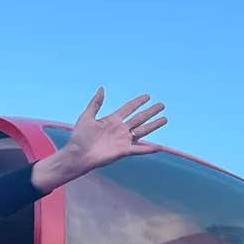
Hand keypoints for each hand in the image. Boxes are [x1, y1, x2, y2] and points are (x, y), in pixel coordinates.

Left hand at [32, 88, 166, 192]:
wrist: (78, 154)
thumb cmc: (79, 137)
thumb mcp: (87, 116)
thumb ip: (96, 103)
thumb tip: (102, 88)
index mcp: (112, 120)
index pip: (128, 108)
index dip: (138, 102)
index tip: (147, 96)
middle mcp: (120, 129)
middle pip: (139, 118)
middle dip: (151, 112)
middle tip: (161, 105)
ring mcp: (123, 140)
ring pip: (142, 131)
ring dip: (154, 125)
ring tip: (165, 119)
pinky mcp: (123, 151)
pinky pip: (139, 149)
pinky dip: (149, 148)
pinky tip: (160, 147)